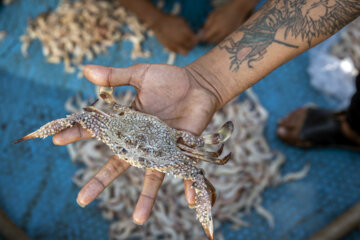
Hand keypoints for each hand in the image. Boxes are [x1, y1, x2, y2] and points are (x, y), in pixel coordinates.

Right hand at [52, 63, 220, 223]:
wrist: (199, 84)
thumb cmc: (169, 79)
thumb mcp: (141, 75)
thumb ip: (116, 76)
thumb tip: (85, 70)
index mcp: (129, 122)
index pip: (100, 131)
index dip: (79, 133)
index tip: (57, 139)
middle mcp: (143, 140)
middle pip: (120, 163)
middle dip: (101, 180)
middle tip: (82, 200)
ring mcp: (163, 147)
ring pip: (151, 175)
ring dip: (146, 197)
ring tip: (138, 219)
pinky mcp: (183, 149)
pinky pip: (186, 171)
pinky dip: (189, 185)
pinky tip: (190, 200)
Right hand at [151, 14, 197, 54]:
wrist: (158, 22)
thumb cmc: (171, 20)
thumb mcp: (183, 21)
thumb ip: (189, 29)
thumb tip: (193, 33)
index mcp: (186, 33)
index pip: (196, 41)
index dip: (196, 39)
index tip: (194, 37)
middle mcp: (182, 40)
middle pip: (191, 47)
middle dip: (192, 44)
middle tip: (190, 41)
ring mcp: (175, 45)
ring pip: (185, 53)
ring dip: (186, 49)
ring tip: (184, 45)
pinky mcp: (170, 47)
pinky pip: (177, 52)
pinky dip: (179, 49)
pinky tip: (177, 44)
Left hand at [200, 0, 255, 43]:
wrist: (238, 9)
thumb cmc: (224, 10)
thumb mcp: (212, 15)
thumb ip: (206, 25)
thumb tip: (201, 34)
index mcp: (217, 27)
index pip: (206, 38)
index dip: (201, 38)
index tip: (199, 37)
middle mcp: (222, 33)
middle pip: (211, 41)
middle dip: (207, 39)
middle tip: (205, 35)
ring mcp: (228, 36)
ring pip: (217, 42)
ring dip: (213, 40)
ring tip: (212, 34)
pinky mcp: (232, 37)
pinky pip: (222, 41)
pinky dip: (219, 40)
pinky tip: (218, 34)